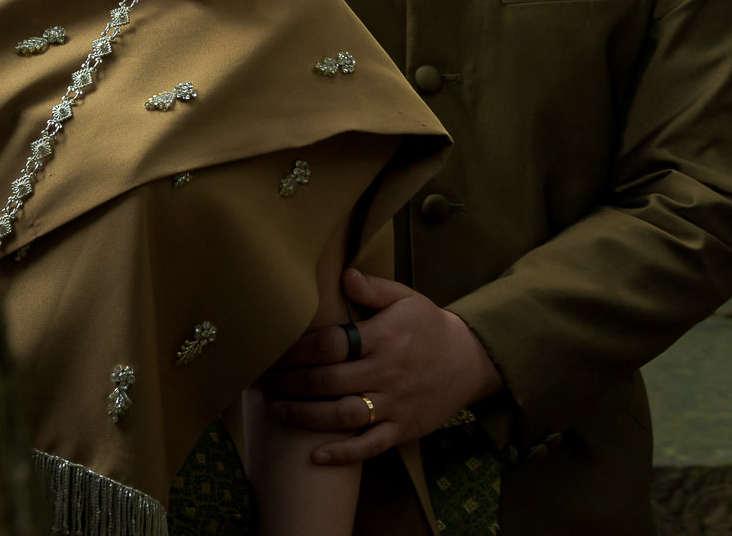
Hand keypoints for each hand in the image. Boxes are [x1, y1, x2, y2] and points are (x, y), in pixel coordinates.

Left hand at [258, 269, 505, 464]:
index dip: (295, 350)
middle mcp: (386, 371)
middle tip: (261, 382)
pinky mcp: (402, 429)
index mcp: (384, 337)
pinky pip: (369, 446)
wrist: (470, 361)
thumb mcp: (407, 298)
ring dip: (305, 416)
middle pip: (327, 381)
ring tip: (276, 411)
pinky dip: (342, 454)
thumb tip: (343, 275)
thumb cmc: (429, 326)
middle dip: (288, 383)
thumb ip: (373, 288)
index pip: (330, 344)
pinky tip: (315, 456)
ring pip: (342, 416)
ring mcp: (394, 404)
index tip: (272, 351)